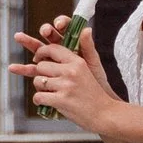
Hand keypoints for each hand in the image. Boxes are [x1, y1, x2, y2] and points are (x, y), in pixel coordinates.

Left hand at [11, 24, 116, 140]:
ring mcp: (66, 86)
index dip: (41, 53)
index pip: (52, 48)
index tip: (38, 59)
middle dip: (40, 75)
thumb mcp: (91, 69)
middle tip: (48, 83)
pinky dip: (39, 101)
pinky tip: (47, 103)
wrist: (105, 114)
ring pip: (37, 81)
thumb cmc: (95, 94)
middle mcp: (71, 71)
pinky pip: (38, 96)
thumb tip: (86, 29)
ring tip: (51, 94)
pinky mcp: (61, 100)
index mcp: (78, 62)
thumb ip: (82, 53)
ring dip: (40, 89)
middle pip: (41, 66)